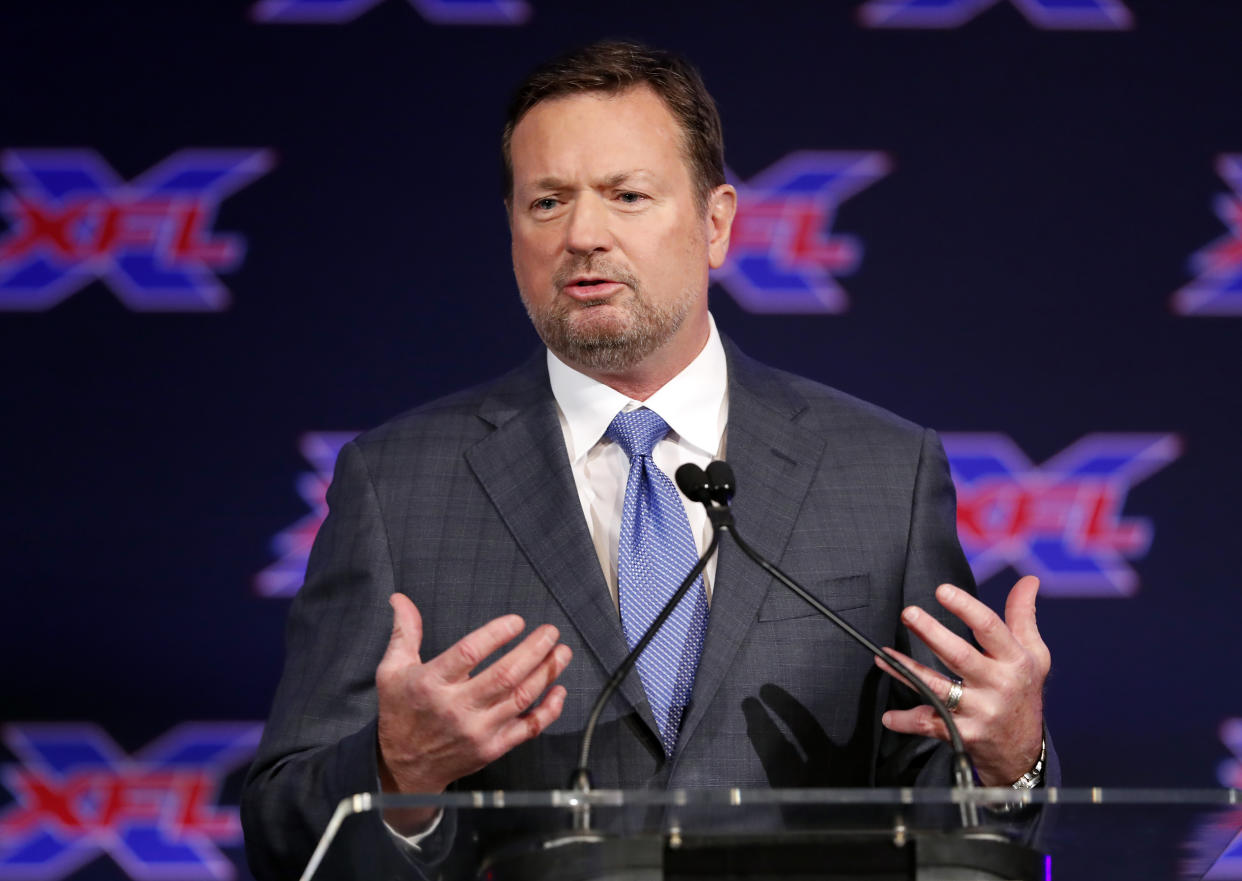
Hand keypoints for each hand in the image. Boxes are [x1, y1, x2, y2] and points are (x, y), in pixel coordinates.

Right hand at [375, 593, 571, 817]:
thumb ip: (404, 633)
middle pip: (504, 675)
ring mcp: (476, 730)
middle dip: (533, 650)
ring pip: (520, 698)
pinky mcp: (491, 748)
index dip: (496, 634)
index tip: (517, 621)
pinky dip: (548, 710)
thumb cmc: (400, 714)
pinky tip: (559, 691)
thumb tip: (401, 599)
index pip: (469, 653)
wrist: (402, 768)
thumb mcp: (392, 671)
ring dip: (546, 673)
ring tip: (561, 652)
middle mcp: (456, 707)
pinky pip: (528, 728)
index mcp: (431, 683)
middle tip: (550, 631)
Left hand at [877, 575, 1049, 786]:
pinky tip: (889, 716)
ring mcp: (980, 711)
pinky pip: (930, 724)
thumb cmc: (1024, 692)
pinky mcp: (963, 734)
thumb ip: (1023, 616)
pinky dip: (907, 721)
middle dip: (933, 634)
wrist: (1023, 753)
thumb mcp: (1034, 655)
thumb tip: (1029, 580)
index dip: (965, 607)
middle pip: (960, 656)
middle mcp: (998, 685)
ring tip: (883, 656)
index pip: (990, 628)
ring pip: (938, 688)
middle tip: (909, 613)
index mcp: (1015, 660)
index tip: (941, 590)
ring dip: (908, 672)